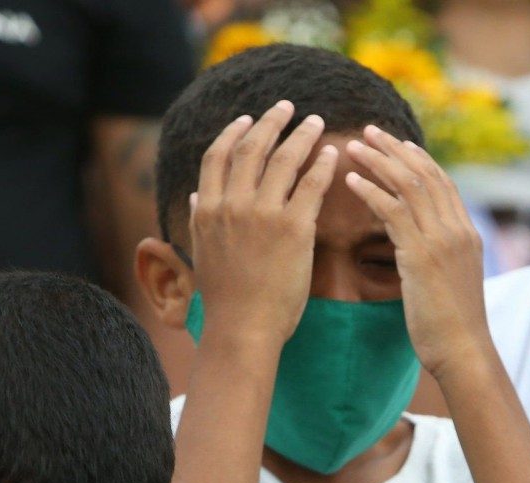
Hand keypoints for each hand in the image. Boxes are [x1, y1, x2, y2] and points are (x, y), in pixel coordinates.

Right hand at [190, 101, 337, 346]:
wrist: (244, 328)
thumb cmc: (225, 299)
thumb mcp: (203, 255)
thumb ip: (200, 221)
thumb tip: (196, 198)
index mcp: (208, 209)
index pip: (218, 156)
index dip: (233, 132)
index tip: (247, 119)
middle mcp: (233, 205)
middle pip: (252, 147)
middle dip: (272, 121)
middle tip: (288, 107)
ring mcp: (264, 215)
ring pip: (285, 159)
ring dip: (302, 134)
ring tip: (315, 123)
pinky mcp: (295, 229)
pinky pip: (313, 185)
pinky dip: (323, 164)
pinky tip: (333, 154)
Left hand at [343, 125, 490, 381]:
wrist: (463, 352)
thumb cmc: (452, 329)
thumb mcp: (449, 284)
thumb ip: (437, 260)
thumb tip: (416, 252)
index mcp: (467, 235)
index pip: (443, 184)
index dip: (419, 160)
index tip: (398, 144)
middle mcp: (458, 230)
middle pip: (425, 174)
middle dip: (395, 149)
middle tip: (369, 131)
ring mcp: (442, 240)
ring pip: (408, 185)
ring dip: (378, 161)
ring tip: (352, 146)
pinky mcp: (422, 255)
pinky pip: (393, 211)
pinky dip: (371, 191)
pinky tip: (350, 180)